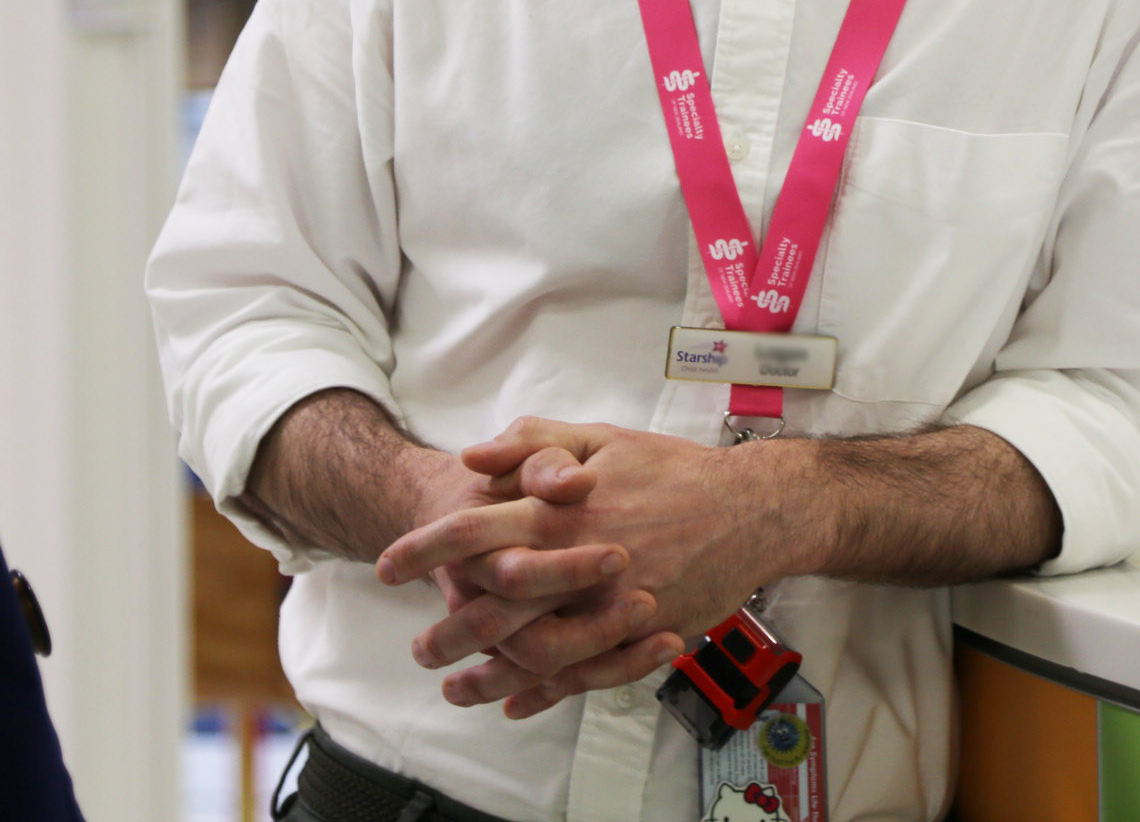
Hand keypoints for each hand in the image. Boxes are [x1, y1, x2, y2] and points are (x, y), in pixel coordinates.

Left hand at [379, 418, 807, 714]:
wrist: (753, 507)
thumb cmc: (671, 469)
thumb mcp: (600, 437)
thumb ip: (533, 442)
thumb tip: (472, 458)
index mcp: (562, 510)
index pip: (474, 530)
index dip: (423, 551)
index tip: (386, 567)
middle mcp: (581, 562)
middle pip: (494, 608)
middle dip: (447, 631)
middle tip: (420, 648)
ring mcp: (614, 606)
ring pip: (535, 655)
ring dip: (488, 678)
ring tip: (456, 688)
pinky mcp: (642, 636)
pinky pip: (585, 676)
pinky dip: (546, 694)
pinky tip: (518, 702)